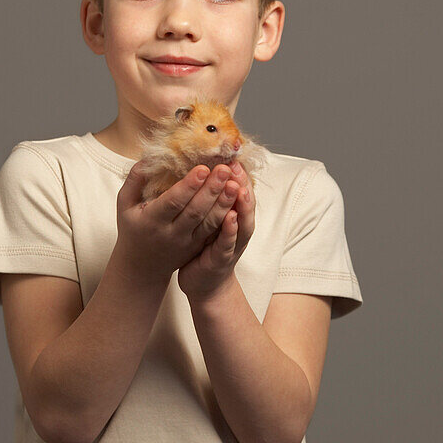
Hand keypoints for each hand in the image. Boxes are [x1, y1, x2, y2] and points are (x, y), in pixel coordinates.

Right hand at [114, 161, 243, 285]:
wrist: (141, 265)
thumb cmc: (132, 227)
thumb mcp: (125, 204)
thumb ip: (135, 180)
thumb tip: (150, 157)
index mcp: (151, 221)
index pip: (172, 202)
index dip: (188, 187)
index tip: (203, 169)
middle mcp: (170, 234)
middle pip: (194, 212)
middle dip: (211, 190)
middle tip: (225, 170)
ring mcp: (186, 242)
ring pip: (208, 223)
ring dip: (223, 203)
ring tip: (236, 183)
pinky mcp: (197, 246)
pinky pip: (214, 231)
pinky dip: (226, 217)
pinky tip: (236, 201)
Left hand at [177, 161, 255, 302]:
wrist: (205, 285)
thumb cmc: (205, 250)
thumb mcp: (209, 222)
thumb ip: (209, 201)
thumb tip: (199, 173)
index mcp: (232, 216)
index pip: (238, 191)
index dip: (237, 175)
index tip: (231, 156)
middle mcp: (237, 228)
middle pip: (243, 202)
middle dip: (240, 183)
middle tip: (235, 164)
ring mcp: (233, 244)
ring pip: (241, 220)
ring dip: (240, 203)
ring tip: (237, 185)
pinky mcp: (224, 259)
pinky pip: (229, 243)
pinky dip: (231, 230)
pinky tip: (231, 218)